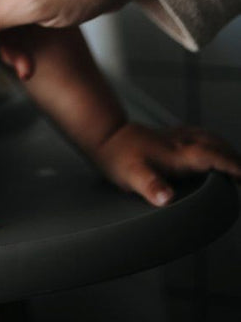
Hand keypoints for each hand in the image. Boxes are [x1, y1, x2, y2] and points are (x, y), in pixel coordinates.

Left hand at [91, 121, 240, 206]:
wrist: (104, 133)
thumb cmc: (117, 156)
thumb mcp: (131, 175)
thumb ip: (150, 186)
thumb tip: (166, 198)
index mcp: (176, 153)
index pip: (212, 157)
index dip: (232, 166)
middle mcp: (180, 142)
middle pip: (216, 145)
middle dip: (234, 158)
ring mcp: (175, 135)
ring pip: (209, 138)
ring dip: (225, 149)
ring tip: (235, 164)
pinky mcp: (169, 134)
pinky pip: (199, 135)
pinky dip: (212, 143)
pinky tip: (210, 149)